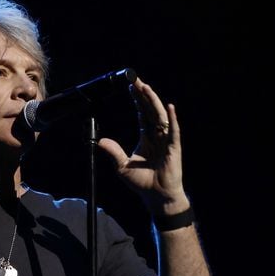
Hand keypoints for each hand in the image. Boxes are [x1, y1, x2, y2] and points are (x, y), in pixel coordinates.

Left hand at [98, 77, 187, 214]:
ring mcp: (167, 140)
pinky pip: (173, 131)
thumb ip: (114, 152)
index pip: (142, 113)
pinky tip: (170, 107)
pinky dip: (172, 119)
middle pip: (150, 109)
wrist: (156, 196)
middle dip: (143, 94)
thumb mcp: (123, 166)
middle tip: (135, 79)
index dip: (137, 99)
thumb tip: (100, 141)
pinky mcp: (174, 148)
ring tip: (145, 87)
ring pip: (160, 116)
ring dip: (153, 101)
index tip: (130, 86)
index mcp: (147, 137)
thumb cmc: (142, 182)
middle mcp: (157, 135)